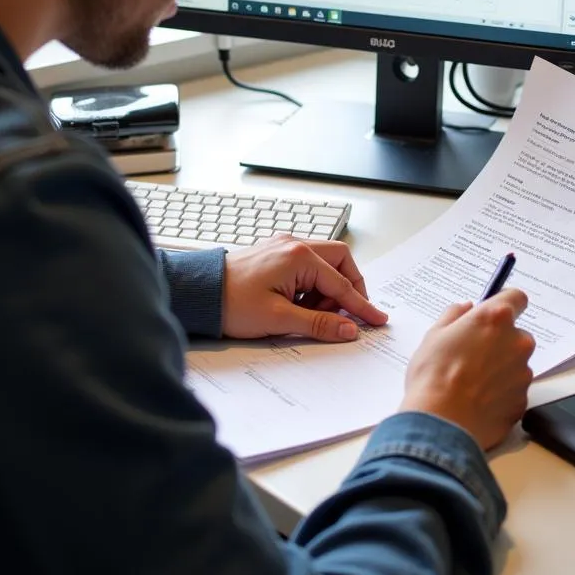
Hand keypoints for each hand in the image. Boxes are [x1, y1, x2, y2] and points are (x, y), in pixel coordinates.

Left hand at [221, 235, 387, 341]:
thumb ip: (319, 323)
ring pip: (323, 263)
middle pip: (340, 260)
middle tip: (345, 315)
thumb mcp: (279, 319)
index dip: (360, 305)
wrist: (198, 294)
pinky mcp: (275, 254)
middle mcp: (294, 244)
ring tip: (310, 314)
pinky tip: (297, 305)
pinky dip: (311, 285)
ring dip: (326, 289)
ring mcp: (283, 246)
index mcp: (298, 256)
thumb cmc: (231, 304)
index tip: (377, 319)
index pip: (342, 283)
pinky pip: (306, 266)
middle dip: (347, 289)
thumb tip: (348, 329)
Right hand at [400, 289, 534, 450]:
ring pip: (515, 364)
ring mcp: (523, 373)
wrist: (441, 422)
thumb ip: (454, 315)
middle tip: (472, 355)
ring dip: (500, 368)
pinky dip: (500, 393)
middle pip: (516, 334)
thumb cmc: (433, 375)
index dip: (505, 303)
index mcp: (495, 319)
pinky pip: (514, 390)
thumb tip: (466, 309)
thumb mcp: (434, 335)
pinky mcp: (522, 401)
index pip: (517, 297)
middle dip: (499, 341)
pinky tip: (477, 400)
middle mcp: (517, 342)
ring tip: (471, 383)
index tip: (494, 313)